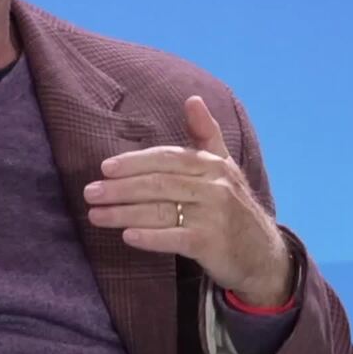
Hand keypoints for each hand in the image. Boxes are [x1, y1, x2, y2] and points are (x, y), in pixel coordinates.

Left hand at [84, 95, 292, 306]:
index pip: (167, 158)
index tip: (104, 168)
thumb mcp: (224, 166)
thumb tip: (192, 98)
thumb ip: (205, 133)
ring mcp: (214, 216)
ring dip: (123, 213)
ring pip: (160, 211)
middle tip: (89, 193)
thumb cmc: (233, 207)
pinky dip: (150, 238)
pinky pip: (175, 238)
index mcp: (213, 165)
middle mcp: (215, 187)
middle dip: (120, 188)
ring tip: (95, 215)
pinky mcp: (212, 245)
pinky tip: (127, 236)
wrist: (263, 255)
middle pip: (158, 184)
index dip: (135, 162)